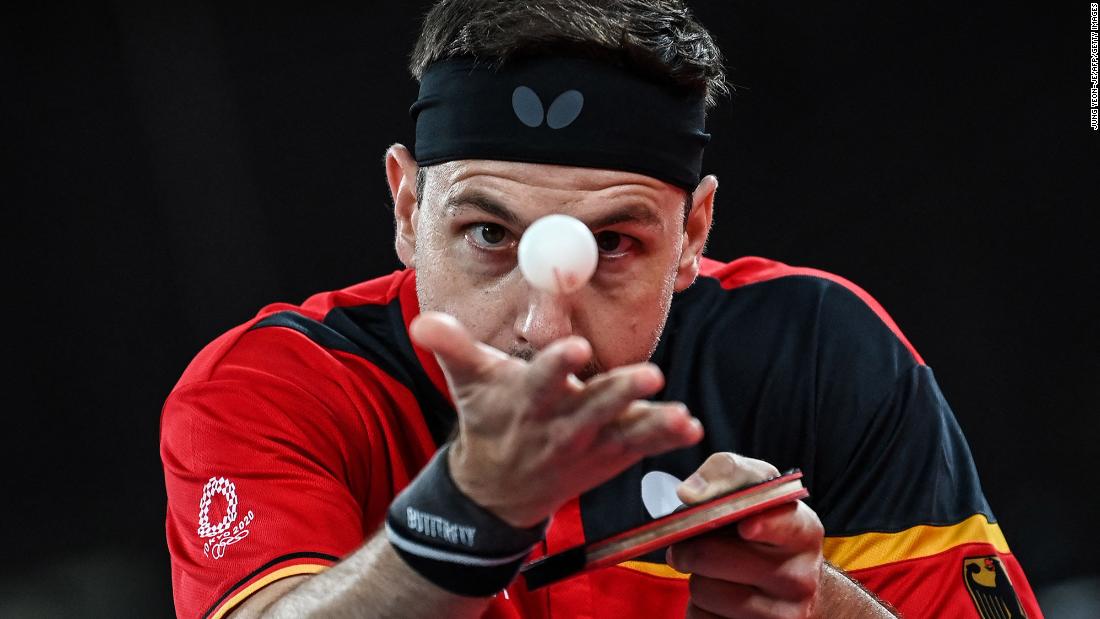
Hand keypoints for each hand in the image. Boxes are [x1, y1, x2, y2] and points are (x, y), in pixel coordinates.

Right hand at [409, 311, 703, 527]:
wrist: (499, 485)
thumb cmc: (490, 416)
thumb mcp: (467, 381)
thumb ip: (451, 347)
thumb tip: (424, 321)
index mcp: (526, 400)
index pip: (540, 380)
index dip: (555, 365)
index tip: (572, 347)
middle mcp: (560, 425)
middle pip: (593, 407)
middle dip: (620, 393)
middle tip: (650, 375)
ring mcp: (590, 445)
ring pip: (624, 433)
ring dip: (654, 425)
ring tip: (682, 417)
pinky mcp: (611, 456)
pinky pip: (642, 448)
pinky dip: (666, 440)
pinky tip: (692, 428)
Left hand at [667, 453, 824, 618]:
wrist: (790, 585)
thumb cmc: (763, 527)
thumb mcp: (756, 489)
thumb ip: (726, 473)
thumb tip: (689, 493)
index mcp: (803, 532)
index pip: (785, 526)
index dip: (763, 525)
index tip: (745, 526)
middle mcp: (800, 577)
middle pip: (716, 558)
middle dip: (689, 547)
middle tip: (686, 543)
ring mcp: (782, 616)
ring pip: (704, 591)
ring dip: (695, 578)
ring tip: (710, 571)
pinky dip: (697, 607)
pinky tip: (716, 597)